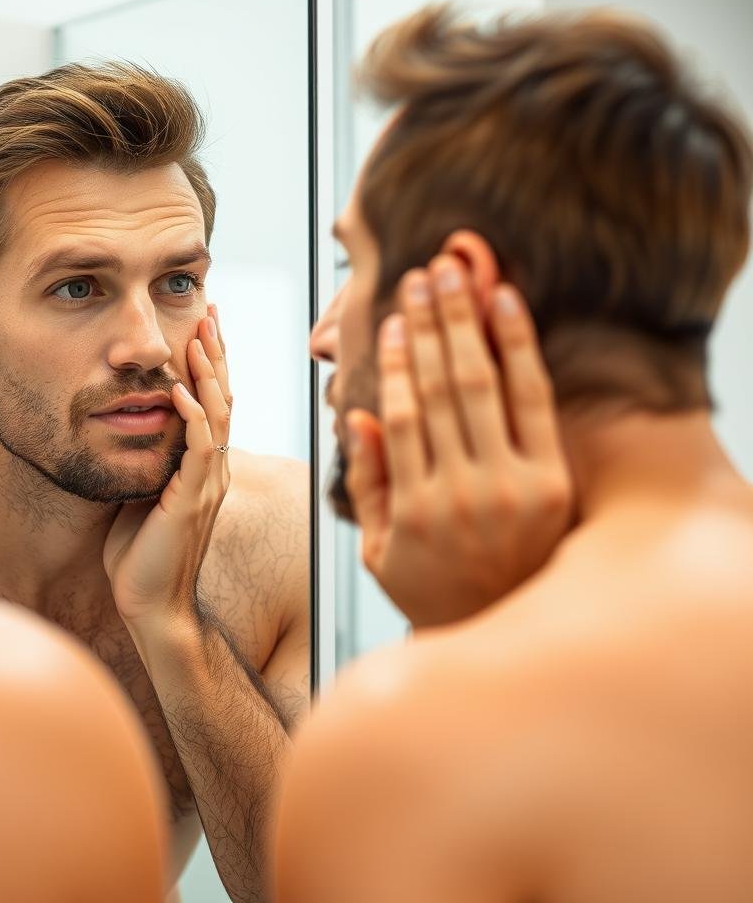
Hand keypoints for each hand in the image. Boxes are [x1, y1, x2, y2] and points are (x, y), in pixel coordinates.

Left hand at [104, 305, 230, 631]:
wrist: (152, 607)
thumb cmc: (141, 557)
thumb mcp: (142, 496)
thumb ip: (147, 463)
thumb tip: (127, 430)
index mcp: (203, 468)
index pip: (213, 404)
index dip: (210, 365)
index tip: (202, 327)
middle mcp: (213, 470)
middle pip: (223, 399)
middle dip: (216, 354)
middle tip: (210, 313)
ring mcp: (208, 484)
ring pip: (217, 415)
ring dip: (209, 373)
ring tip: (201, 335)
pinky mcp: (193, 500)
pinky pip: (199, 449)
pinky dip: (192, 416)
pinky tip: (182, 389)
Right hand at [345, 256, 571, 626]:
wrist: (504, 632)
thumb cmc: (435, 588)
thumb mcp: (379, 550)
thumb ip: (367, 484)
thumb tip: (357, 417)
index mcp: (413, 507)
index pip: (402, 417)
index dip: (397, 361)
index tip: (395, 319)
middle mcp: (460, 491)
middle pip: (439, 389)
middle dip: (430, 325)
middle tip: (422, 274)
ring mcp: (510, 485)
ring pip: (480, 386)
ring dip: (465, 323)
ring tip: (454, 275)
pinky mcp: (551, 482)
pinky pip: (534, 401)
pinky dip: (519, 348)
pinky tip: (506, 304)